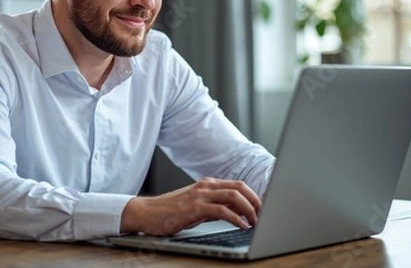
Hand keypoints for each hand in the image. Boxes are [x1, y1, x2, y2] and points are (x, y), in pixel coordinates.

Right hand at [120, 177, 260, 235]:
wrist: (146, 213)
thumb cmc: (170, 211)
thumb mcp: (197, 206)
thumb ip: (215, 206)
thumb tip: (237, 213)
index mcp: (207, 184)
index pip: (238, 185)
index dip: (254, 195)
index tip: (263, 208)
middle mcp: (205, 186)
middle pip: (240, 187)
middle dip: (256, 201)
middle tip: (264, 215)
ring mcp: (200, 195)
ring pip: (234, 196)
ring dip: (250, 209)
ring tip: (255, 222)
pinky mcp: (194, 208)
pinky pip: (222, 211)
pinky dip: (236, 218)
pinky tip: (241, 226)